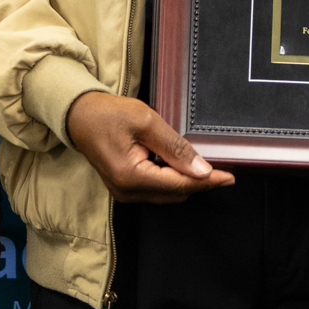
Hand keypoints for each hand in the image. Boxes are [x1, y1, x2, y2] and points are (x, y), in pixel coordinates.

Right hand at [65, 92, 235, 202]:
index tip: (230, 178)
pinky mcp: (125, 188)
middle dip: (199, 182)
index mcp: (131, 177)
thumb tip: (202, 170)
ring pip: (167, 194)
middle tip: (222, 168)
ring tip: (198, 162)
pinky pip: (156, 189)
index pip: (179, 185)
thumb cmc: (108, 114)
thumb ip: (175, 147)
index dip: (208, 182)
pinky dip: (171, 178)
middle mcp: (127, 191)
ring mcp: (125, 193)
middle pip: (175, 193)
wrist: (79, 115)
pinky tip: (177, 163)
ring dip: (185, 181)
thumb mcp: (146, 121)